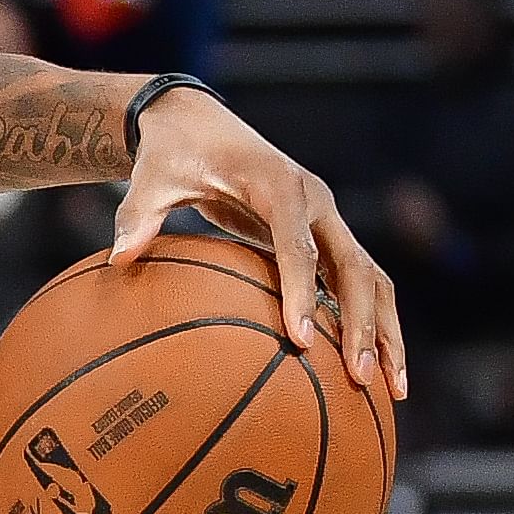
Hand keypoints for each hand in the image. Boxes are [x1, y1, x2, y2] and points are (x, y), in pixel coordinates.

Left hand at [114, 83, 406, 398]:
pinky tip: (368, 371)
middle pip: (356, 268)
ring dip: (385, 332)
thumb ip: (137, 215)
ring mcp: (326, 220)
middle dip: (365, 324)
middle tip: (361, 378)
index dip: (300, 293)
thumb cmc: (173, 153)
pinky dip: (369, 324)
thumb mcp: (150, 178)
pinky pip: (355, 284)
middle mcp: (316, 201)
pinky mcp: (324, 236)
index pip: (297, 246)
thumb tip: (119, 258)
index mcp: (279, 185)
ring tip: (393, 391)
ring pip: (371, 279)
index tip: (300, 340)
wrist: (197, 122)